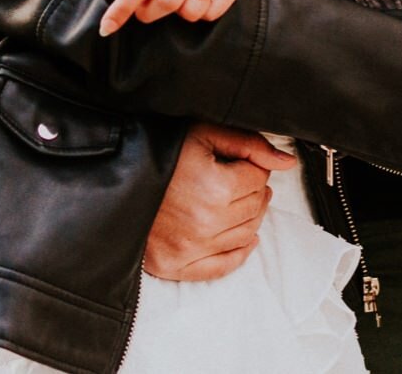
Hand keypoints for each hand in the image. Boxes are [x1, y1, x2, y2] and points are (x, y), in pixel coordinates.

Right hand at [142, 124, 296, 279]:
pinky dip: (240, 252)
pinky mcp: (177, 265)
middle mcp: (207, 223)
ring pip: (246, 233)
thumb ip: (249, 145)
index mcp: (216, 187)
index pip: (259, 179)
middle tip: (236, 179)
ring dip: (248, 216)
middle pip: (255, 206)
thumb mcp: (201, 135)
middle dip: (252, 190)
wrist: (114, 177)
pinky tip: (244, 237)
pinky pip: (224, 266)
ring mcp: (192, 248)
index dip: (252, 166)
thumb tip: (287, 162)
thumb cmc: (157, 152)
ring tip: (234, 200)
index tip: (237, 161)